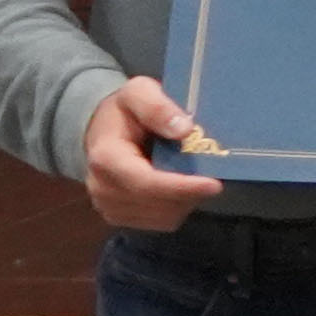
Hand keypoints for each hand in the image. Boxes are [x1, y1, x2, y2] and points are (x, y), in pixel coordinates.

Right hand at [78, 79, 224, 231]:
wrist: (101, 131)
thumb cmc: (124, 110)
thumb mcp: (138, 92)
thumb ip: (157, 106)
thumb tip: (184, 129)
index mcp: (105, 158)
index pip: (145, 182)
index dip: (181, 187)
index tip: (214, 184)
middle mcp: (102, 188)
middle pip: (157, 204)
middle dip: (189, 192)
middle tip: (213, 173)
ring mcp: (109, 206)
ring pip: (163, 217)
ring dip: (186, 201)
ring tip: (194, 176)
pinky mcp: (119, 217)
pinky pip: (159, 222)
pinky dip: (177, 208)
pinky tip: (181, 187)